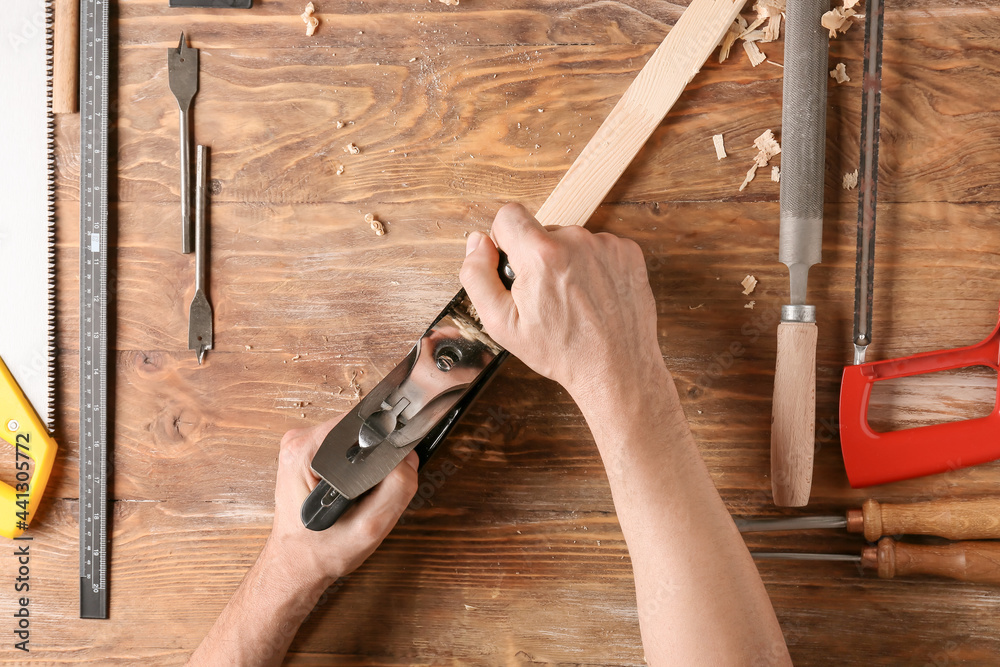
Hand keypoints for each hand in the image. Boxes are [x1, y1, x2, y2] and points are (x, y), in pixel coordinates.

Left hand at [262, 416, 418, 591]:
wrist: (296, 567)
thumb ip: (396, 489)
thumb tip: (408, 457)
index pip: (361, 425)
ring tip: (363, 494)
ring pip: (356, 439)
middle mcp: (300, 442)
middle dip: (377, 457)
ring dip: (368, 463)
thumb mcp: (368, 528)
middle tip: (373, 492)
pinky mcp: (309, 455)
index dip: (386, 442)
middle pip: (359, 429)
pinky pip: (348, 449)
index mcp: (305, 452)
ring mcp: (302, 447)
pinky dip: (359, 467)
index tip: (394, 468)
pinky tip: (355, 491)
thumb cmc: (320, 552)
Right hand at [460, 203, 662, 404]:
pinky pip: (598, 247)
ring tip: (574, 301)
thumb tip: (477, 241)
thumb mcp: (501, 323)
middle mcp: (576, 240)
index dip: (505, 240)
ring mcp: (606, 244)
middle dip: (538, 257)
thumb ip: (477, 276)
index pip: (509, 214)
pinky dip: (593, 266)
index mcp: (542, 255)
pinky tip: (594, 296)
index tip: (515, 266)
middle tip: (547, 297)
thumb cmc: (560, 350)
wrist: (616, 368)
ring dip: (567, 263)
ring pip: (571, 241)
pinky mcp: (628, 252)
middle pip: (542, 232)